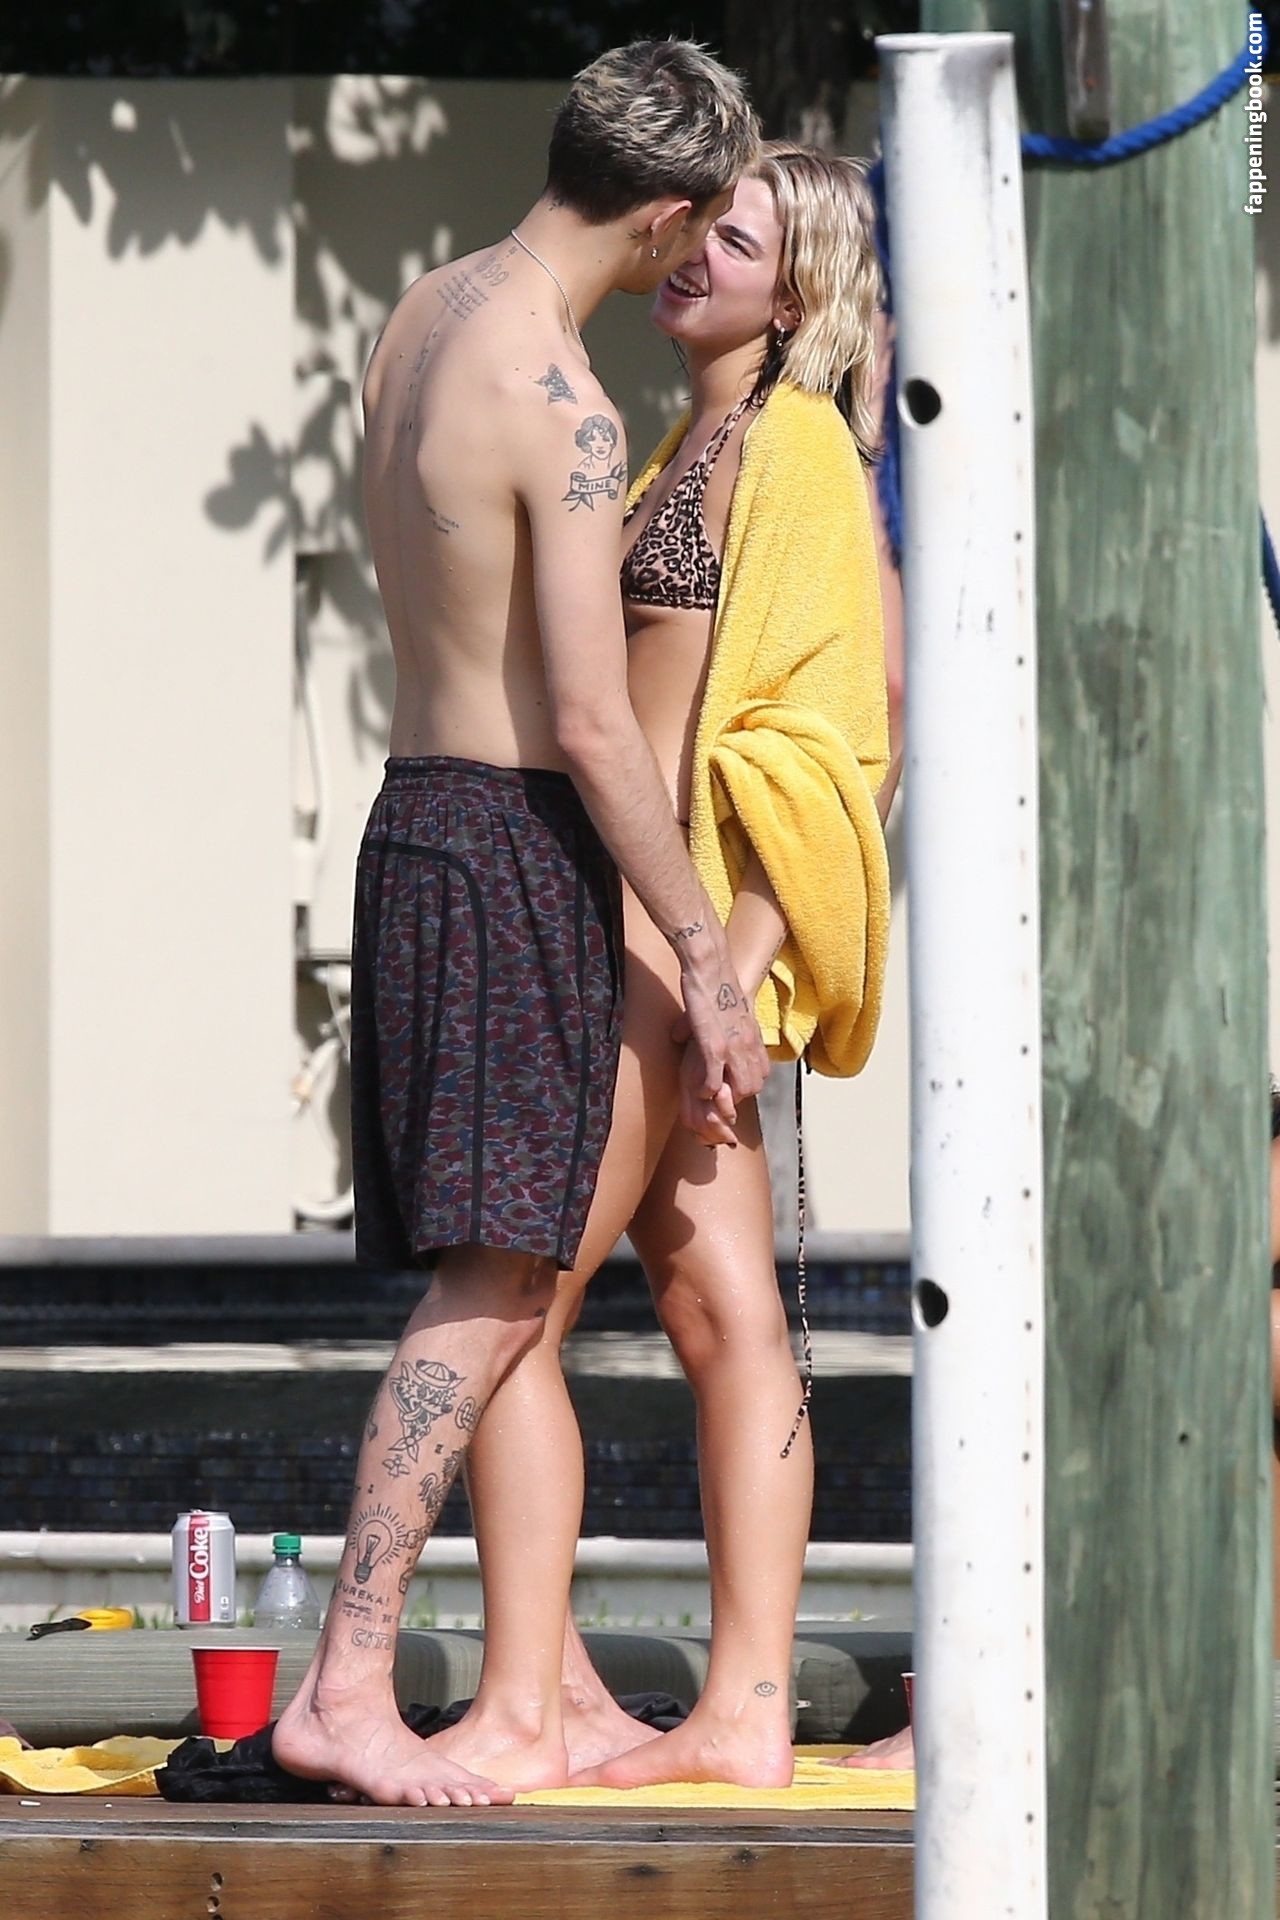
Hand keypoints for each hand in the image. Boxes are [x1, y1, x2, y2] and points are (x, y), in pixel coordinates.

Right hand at [674, 946, 768, 1139]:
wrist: (710, 966)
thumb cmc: (716, 981)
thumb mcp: (730, 1007)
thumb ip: (724, 1023)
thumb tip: (706, 1031)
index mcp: (752, 1035)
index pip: (762, 1072)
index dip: (746, 1082)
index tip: (729, 1082)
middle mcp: (748, 1044)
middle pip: (754, 1086)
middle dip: (735, 1095)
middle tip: (717, 1092)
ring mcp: (733, 1048)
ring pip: (740, 1089)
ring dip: (722, 1096)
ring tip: (708, 1092)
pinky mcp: (714, 1047)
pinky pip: (714, 1083)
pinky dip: (706, 1090)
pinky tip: (698, 1088)